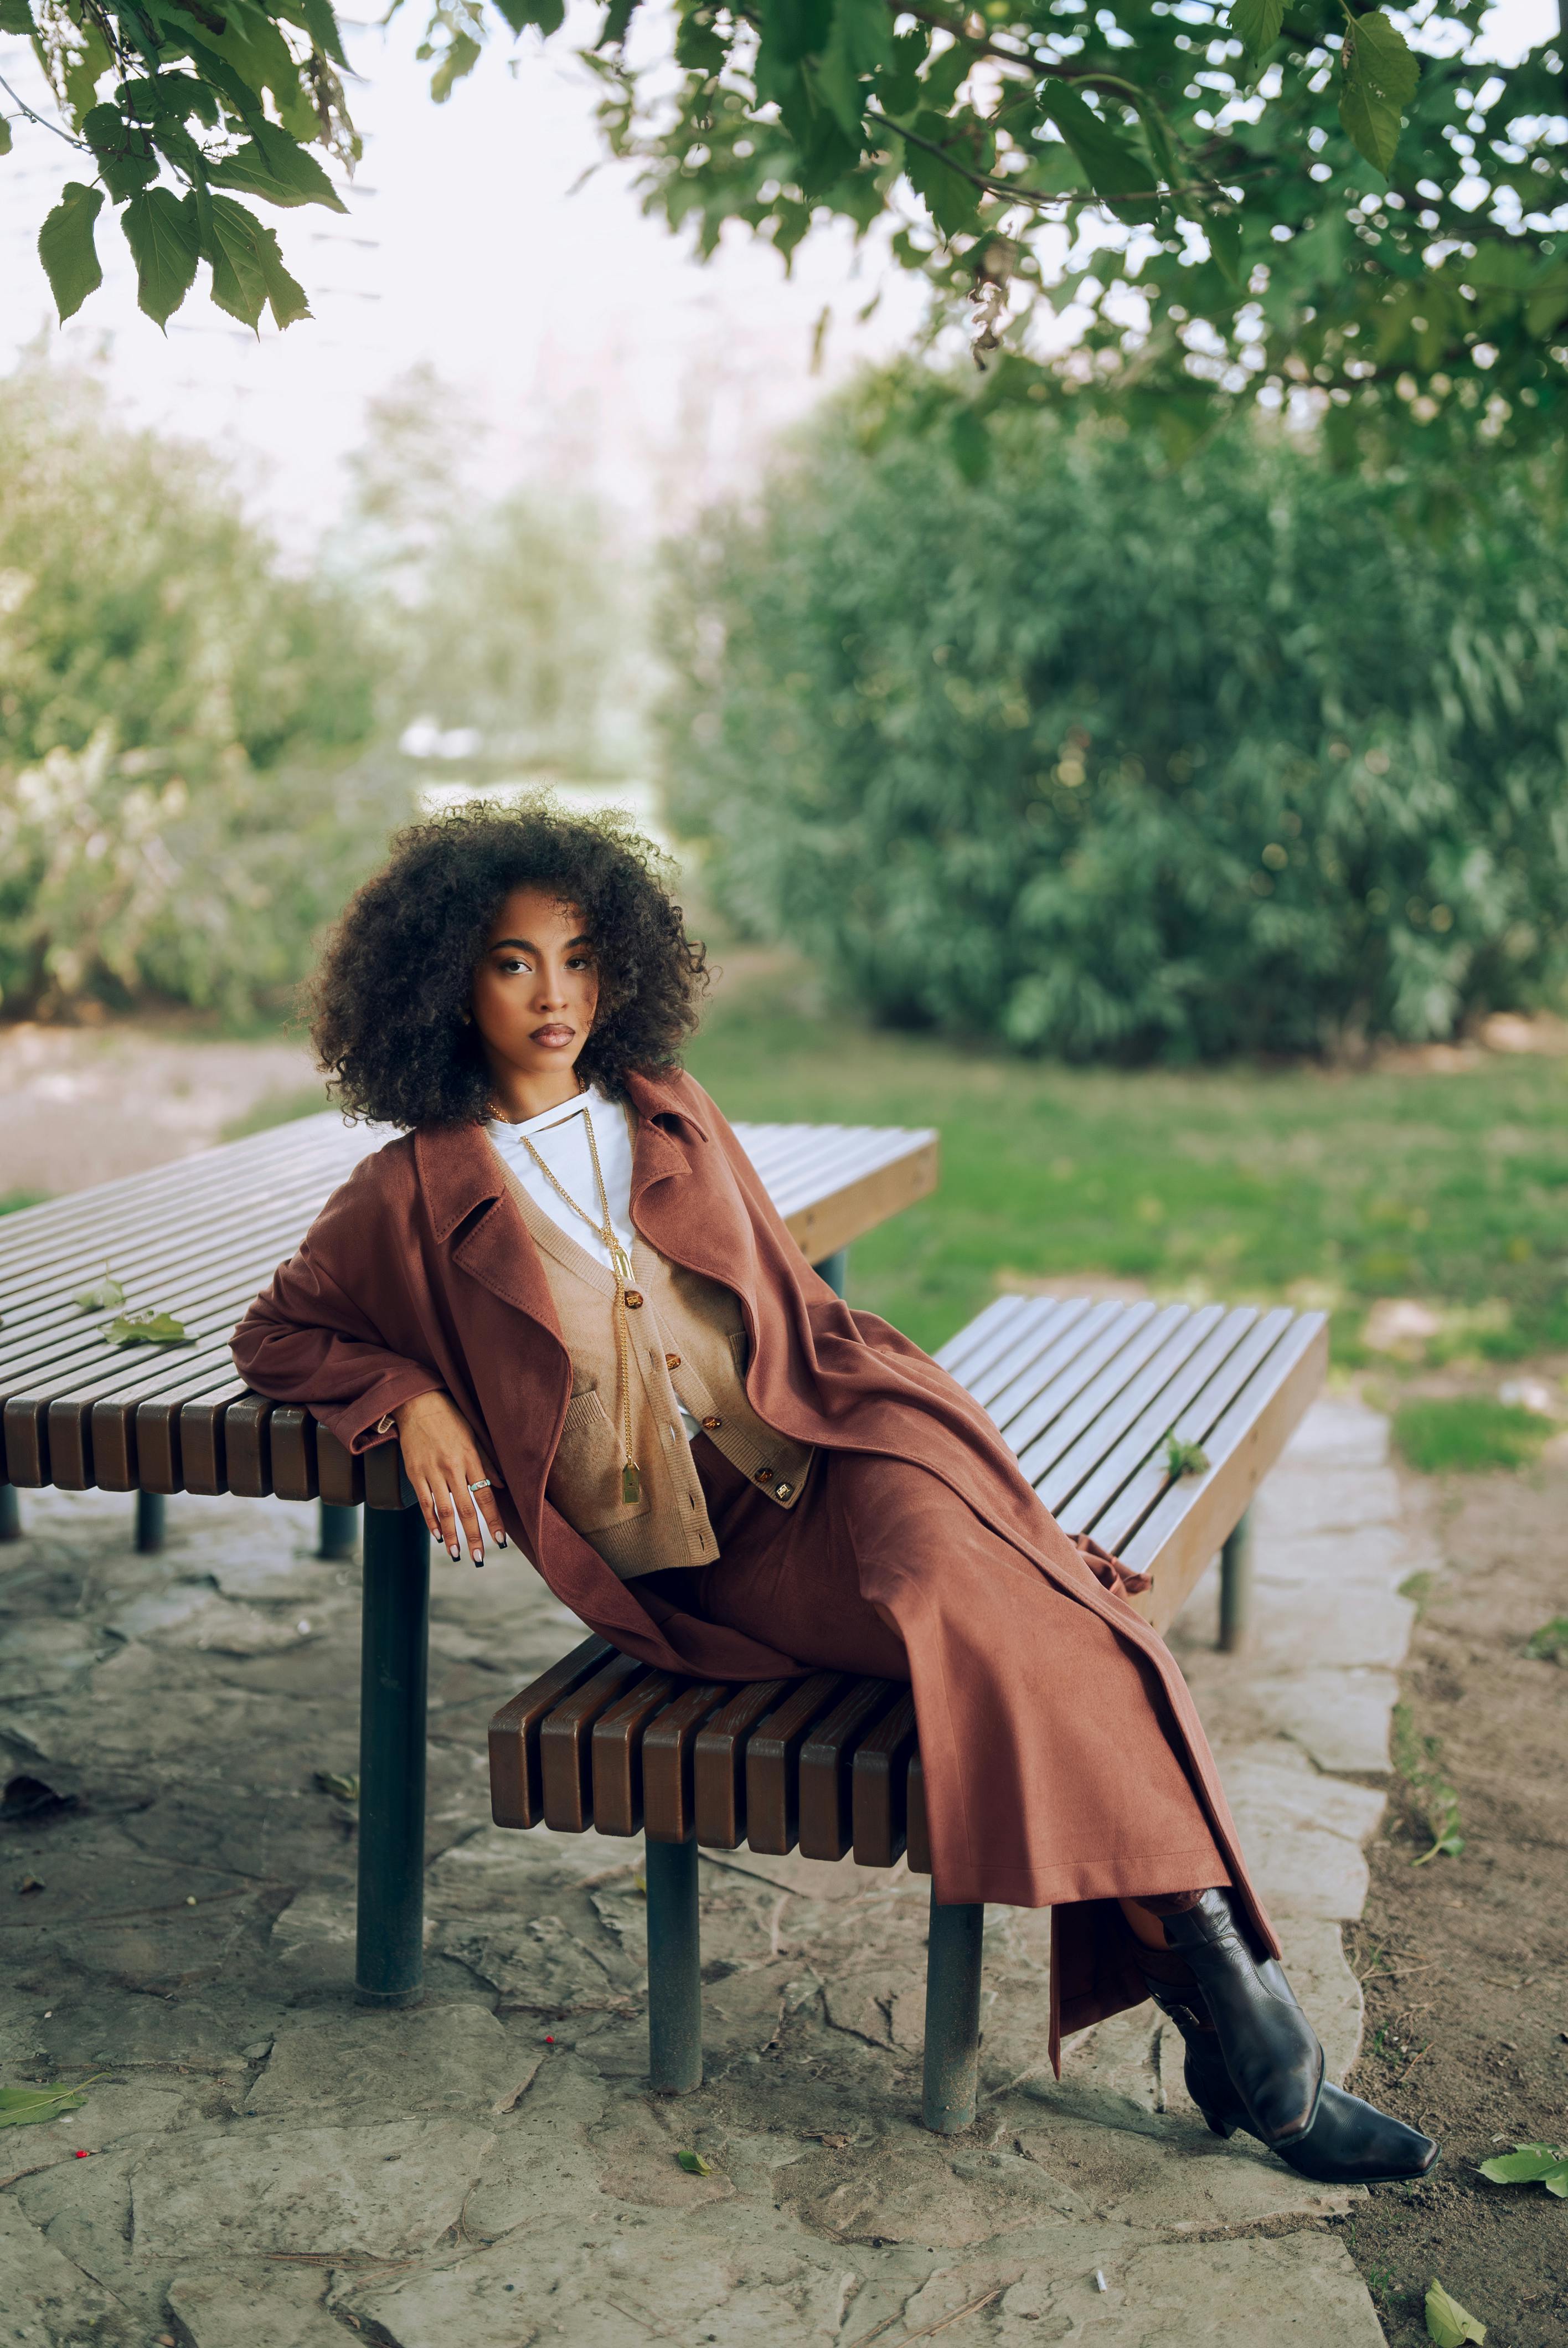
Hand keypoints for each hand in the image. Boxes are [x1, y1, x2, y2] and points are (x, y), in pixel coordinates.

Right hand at [393, 1391, 506, 1564]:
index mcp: (471, 1459)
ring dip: (450, 1536)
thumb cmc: (450, 1418)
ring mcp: (431, 1471)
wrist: (417, 1403)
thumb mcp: (475, 1436)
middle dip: (473, 1536)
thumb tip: (500, 1486)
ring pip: (444, 1511)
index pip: (485, 1497)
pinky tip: (437, 1536)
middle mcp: (452, 1467)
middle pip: (466, 1509)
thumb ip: (487, 1462)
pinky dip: (430, 1521)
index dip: (494, 1521)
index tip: (500, 1541)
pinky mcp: (414, 1472)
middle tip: (479, 1558)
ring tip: (456, 1555)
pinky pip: (424, 1502)